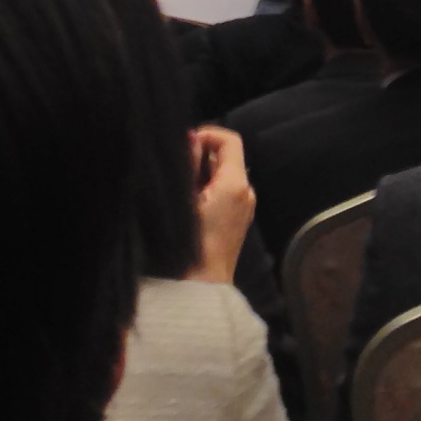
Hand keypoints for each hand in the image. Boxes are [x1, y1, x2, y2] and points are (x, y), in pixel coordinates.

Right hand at [188, 125, 253, 284]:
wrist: (200, 287)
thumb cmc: (189, 244)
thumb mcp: (184, 199)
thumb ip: (188, 164)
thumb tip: (191, 137)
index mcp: (236, 183)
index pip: (229, 140)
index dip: (206, 134)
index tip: (183, 144)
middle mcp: (246, 191)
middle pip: (227, 156)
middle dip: (200, 155)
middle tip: (175, 167)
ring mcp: (244, 207)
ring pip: (223, 174)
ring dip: (201, 172)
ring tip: (178, 186)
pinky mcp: (237, 219)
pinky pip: (224, 190)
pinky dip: (207, 187)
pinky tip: (187, 202)